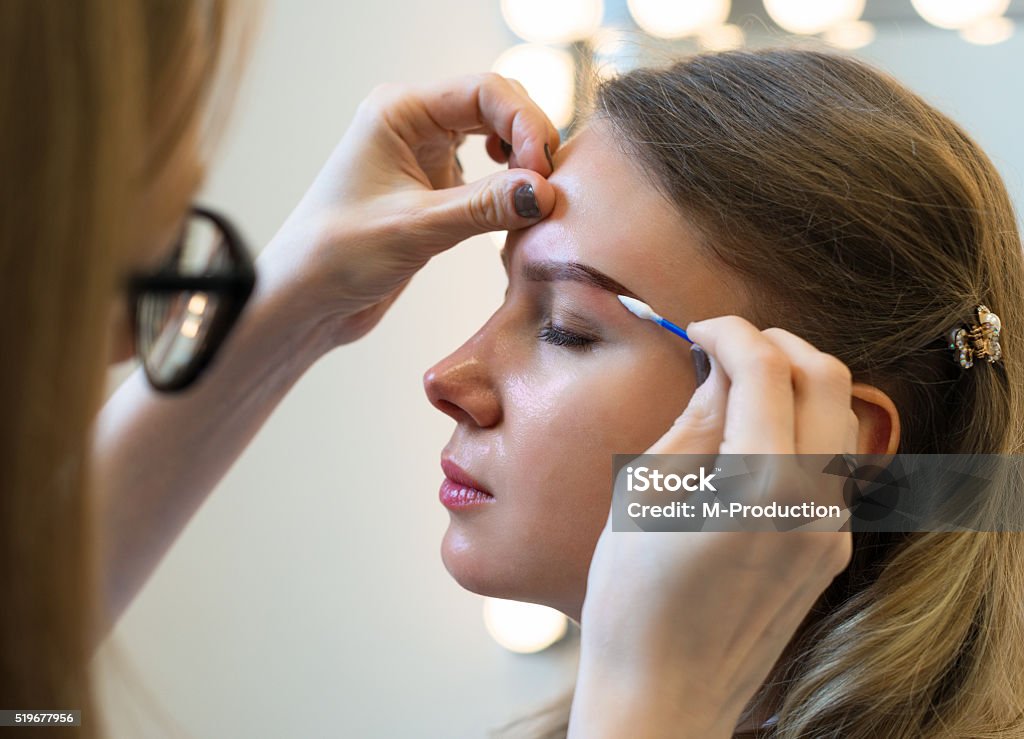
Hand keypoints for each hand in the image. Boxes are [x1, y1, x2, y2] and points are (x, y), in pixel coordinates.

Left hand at [258, 73, 559, 346]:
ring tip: (535, 202)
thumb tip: (545, 192)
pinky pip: (487, 176)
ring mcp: (425, 155)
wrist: (304, 302)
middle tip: (547, 189)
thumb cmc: (336, 256)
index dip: (525, 124)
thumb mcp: (416, 228)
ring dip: (521, 164)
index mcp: (399, 111)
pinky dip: (509, 189)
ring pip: (496, 139)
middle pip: (497, 107)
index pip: (485, 90)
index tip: (541, 173)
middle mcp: (414, 124)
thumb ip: (485, 207)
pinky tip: (515, 214)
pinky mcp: (434, 190)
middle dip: (529, 140)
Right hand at [570, 316, 857, 737]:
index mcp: (760, 484)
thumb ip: (696, 421)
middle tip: (725, 344)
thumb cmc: (632, 598)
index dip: (731, 332)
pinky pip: (827, 464)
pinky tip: (749, 439)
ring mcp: (830, 529)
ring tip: (736, 387)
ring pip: (837, 418)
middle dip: (776, 343)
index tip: (698, 330)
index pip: (767, 368)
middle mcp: (813, 502)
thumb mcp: (644, 492)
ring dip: (793, 384)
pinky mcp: (829, 549)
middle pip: (826, 378)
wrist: (665, 690)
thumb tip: (721, 370)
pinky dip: (796, 430)